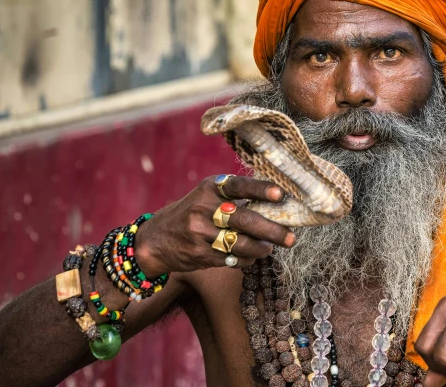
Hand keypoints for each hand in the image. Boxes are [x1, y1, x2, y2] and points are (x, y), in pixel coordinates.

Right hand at [134, 175, 295, 275]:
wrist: (154, 241)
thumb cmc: (190, 214)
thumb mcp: (206, 197)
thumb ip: (233, 198)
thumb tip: (275, 205)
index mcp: (209, 188)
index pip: (239, 186)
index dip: (260, 189)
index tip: (280, 194)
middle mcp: (204, 208)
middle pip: (245, 219)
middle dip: (272, 230)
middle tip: (291, 238)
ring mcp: (200, 233)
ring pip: (241, 243)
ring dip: (261, 248)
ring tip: (270, 248)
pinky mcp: (199, 254)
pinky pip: (232, 259)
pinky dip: (245, 259)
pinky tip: (250, 257)